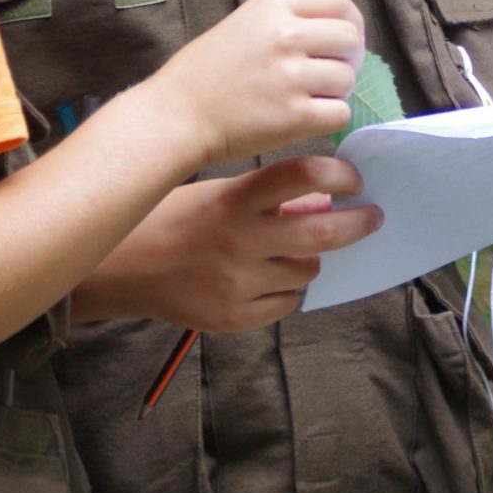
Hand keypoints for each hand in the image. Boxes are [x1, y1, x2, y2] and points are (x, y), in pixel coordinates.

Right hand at [77, 156, 382, 330]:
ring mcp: (238, 284)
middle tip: (372, 216)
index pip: (299, 177)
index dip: (336, 175)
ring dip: (309, 257)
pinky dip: (286, 289)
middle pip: (321, 232)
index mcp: (234, 202)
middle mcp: (240, 242)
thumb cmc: (169, 220)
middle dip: (357, 223)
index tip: (353, 178)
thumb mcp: (216, 195)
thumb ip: (267, 199)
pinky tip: (267, 277)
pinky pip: (286, 303)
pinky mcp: (234, 317)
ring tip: (289, 250)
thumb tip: (322, 202)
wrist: (120, 271)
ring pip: (308, 271)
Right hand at [149, 0, 364, 166]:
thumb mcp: (246, 22)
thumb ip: (289, 20)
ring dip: (336, 91)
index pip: (339, 2)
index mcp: (273, 4)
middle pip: (351, 39)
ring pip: (347, 79)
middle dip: (348, 58)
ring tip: (310, 97)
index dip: (351, 22)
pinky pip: (340, 113)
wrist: (177, 114)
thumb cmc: (206, 71)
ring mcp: (291, 75)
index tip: (344, 41)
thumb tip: (339, 33)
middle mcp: (286, 34)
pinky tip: (308, 117)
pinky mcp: (295, 115)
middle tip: (329, 73)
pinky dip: (330, 117)